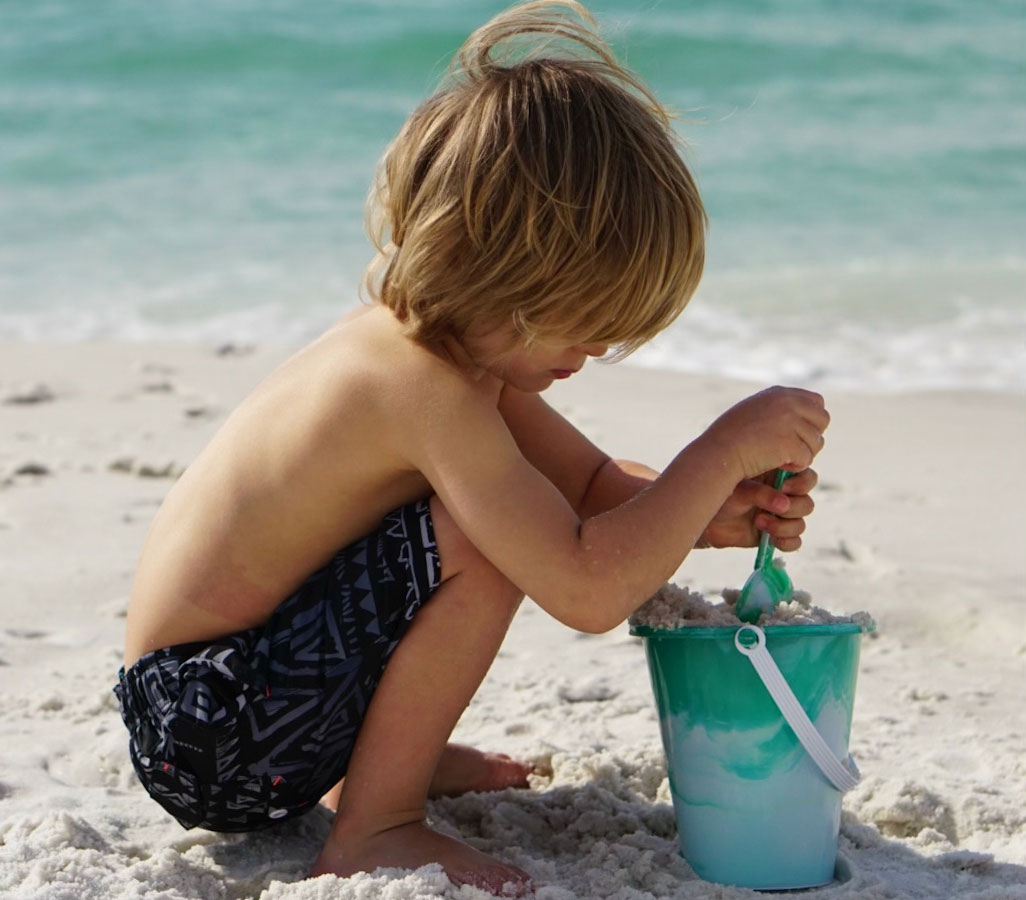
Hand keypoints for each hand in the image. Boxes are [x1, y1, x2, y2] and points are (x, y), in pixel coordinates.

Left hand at [699, 467, 817, 551]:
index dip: (801, 483)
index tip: (784, 486)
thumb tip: (783, 503)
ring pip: (801, 523)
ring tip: (759, 521)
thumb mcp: (739, 489)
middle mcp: (784, 497)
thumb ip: (761, 493)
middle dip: (794, 507)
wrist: (708, 521)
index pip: (806, 477)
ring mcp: (780, 518)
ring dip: (784, 526)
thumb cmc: (721, 496)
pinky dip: (786, 542)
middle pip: (807, 503)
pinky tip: (771, 539)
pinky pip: (794, 542)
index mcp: (779, 477)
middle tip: (776, 508)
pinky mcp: (775, 536)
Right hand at [702, 387, 829, 480]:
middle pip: (823, 420)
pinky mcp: (790, 444)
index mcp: (780, 394)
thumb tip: (802, 411)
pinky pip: (807, 459)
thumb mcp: (753, 411)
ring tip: (781, 458)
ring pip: (816, 442)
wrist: (718, 453)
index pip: (816, 403)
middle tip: (792, 449)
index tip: (796, 434)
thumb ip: (776, 408)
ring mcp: (790, 422)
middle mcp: (788, 403)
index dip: (810, 421)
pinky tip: (778, 465)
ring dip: (803, 454)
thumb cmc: (730, 437)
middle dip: (812, 436)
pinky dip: (795, 466)